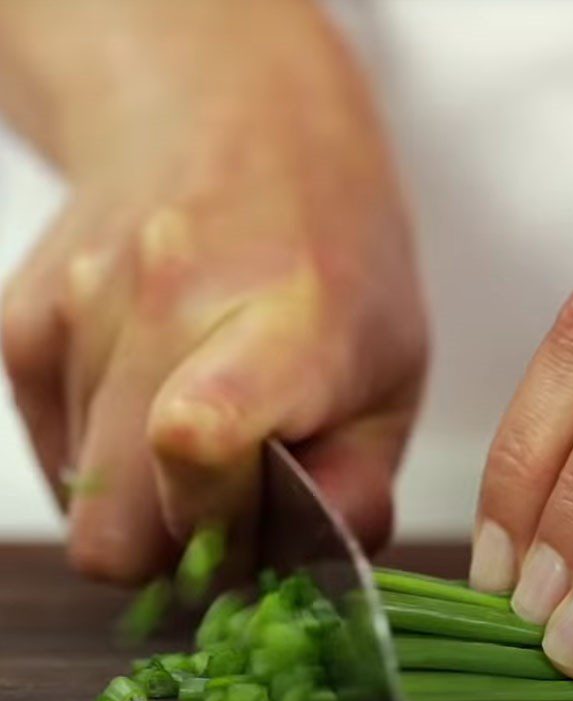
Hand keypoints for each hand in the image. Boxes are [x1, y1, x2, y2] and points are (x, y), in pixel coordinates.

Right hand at [1, 0, 426, 582]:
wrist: (232, 117)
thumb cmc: (334, 252)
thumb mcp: (395, 368)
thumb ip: (359, 483)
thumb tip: (298, 572)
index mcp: (284, 319)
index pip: (199, 436)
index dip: (214, 519)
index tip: (254, 526)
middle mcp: (163, 305)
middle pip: (118, 534)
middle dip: (181, 543)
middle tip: (239, 492)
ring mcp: (76, 310)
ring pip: (86, 506)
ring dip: (149, 493)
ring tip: (205, 411)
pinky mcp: (20, 323)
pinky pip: (59, 458)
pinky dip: (110, 455)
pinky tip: (156, 387)